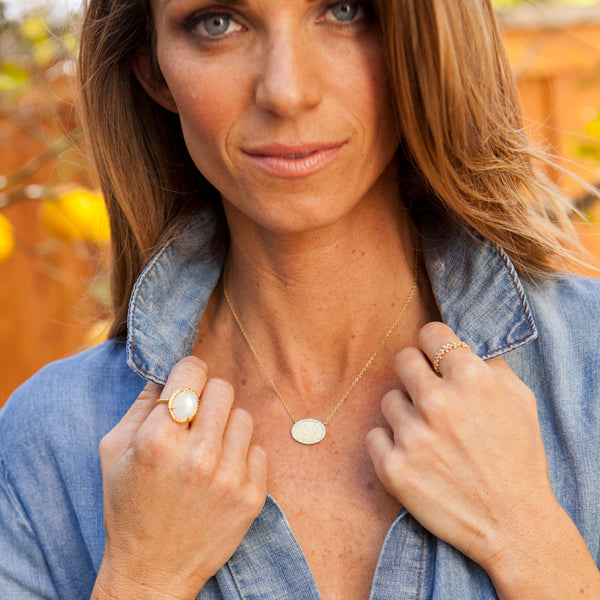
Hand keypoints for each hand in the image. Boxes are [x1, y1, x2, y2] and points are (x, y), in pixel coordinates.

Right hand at [94, 357, 266, 599]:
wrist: (153, 570)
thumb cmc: (129, 507)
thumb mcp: (115, 451)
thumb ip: (142, 404)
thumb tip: (167, 372)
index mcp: (159, 440)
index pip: (192, 371)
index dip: (189, 370)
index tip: (188, 379)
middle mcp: (198, 455)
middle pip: (223, 389)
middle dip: (208, 396)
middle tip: (197, 416)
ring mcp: (229, 477)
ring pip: (243, 416)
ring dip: (226, 426)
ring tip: (208, 448)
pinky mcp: (251, 496)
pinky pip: (258, 449)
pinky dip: (241, 455)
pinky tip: (221, 472)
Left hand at [366, 322, 556, 570]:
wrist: (513, 524)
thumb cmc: (519, 459)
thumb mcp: (521, 400)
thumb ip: (489, 364)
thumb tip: (460, 344)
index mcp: (470, 379)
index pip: (430, 333)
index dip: (433, 344)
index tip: (433, 356)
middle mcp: (437, 402)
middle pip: (402, 359)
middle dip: (415, 372)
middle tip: (428, 393)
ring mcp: (413, 435)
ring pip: (388, 399)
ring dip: (405, 413)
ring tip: (429, 435)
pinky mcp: (394, 467)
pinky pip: (375, 435)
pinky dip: (389, 444)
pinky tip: (413, 456)